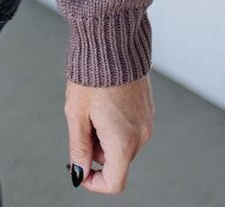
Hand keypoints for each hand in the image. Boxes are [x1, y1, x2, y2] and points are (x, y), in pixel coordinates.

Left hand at [65, 74, 153, 193]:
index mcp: (123, 142)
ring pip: (122, 144)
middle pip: (116, 161)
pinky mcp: (147, 108)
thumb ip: (79, 149)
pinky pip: (130, 127)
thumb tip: (79, 173)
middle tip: (81, 121)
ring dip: (105, 135)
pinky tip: (104, 100)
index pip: (114, 183)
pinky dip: (115, 123)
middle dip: (96, 150)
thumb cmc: (92, 75)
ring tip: (92, 106)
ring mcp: (147, 121)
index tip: (79, 168)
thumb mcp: (76, 114)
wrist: (112, 41)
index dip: (94, 182)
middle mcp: (141, 136)